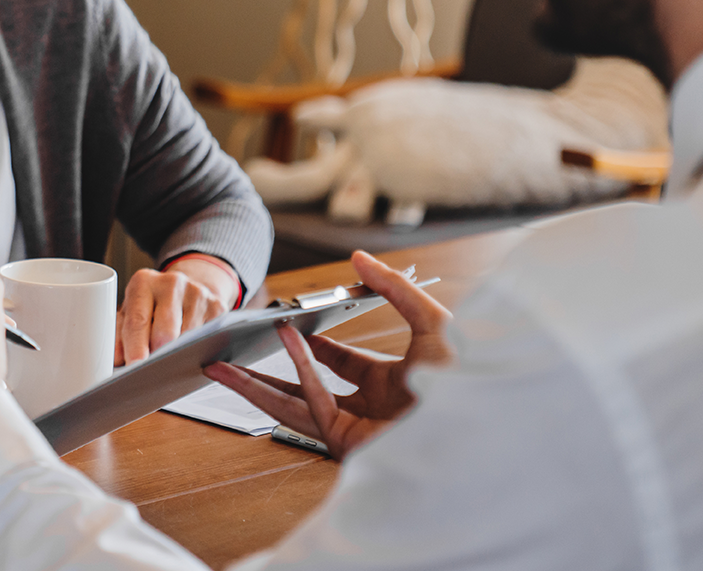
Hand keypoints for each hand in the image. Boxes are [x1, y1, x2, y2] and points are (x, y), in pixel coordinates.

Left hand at [116, 254, 238, 365]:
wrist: (184, 288)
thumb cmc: (151, 305)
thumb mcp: (130, 312)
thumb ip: (118, 335)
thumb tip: (116, 361)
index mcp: (143, 282)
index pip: (138, 320)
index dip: (135, 348)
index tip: (134, 367)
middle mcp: (172, 283)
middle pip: (165, 332)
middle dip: (158, 355)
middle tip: (152, 369)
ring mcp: (198, 293)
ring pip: (188, 339)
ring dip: (179, 355)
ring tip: (170, 357)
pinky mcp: (218, 306)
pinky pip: (209, 339)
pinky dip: (198, 351)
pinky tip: (190, 350)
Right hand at [204, 250, 453, 458]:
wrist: (486, 421)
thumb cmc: (471, 377)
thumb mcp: (431, 321)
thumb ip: (393, 288)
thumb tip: (358, 258)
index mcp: (390, 387)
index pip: (340, 368)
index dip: (312, 348)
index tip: (288, 328)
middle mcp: (369, 411)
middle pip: (302, 391)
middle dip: (261, 376)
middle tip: (230, 359)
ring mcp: (356, 430)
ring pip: (291, 405)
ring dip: (251, 386)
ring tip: (216, 368)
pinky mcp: (348, 444)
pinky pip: (311, 402)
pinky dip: (295, 370)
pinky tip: (282, 341)